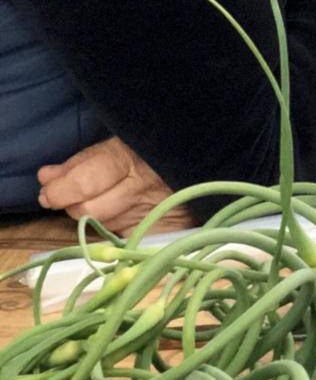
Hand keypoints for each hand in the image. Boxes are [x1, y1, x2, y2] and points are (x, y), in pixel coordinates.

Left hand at [37, 138, 181, 234]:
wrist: (206, 158)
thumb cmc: (157, 149)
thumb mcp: (119, 144)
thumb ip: (81, 162)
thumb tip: (45, 177)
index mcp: (129, 160)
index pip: (84, 183)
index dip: (60, 191)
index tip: (48, 191)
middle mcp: (141, 189)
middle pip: (89, 209)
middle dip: (72, 204)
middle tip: (69, 196)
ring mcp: (153, 212)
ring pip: (105, 224)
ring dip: (94, 215)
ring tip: (100, 199)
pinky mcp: (164, 230)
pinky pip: (125, 235)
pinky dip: (116, 225)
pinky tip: (122, 212)